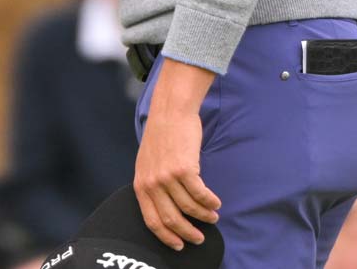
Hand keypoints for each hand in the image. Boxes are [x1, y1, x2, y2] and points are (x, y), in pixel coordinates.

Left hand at [134, 60, 220, 250]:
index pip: (151, 220)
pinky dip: (210, 202)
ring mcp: (167, 176)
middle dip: (188, 233)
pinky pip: (200, 194)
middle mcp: (152, 183)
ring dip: (204, 215)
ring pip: (189, 208)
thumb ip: (152, 185)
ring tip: (213, 216)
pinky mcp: (184, 168)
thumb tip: (165, 207)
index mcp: (140, 185)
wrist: (170, 112)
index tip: (179, 245)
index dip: (166, 236)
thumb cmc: (162, 136)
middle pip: (171, 219)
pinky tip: (216, 203)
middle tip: (199, 238)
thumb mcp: (147, 163)